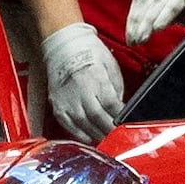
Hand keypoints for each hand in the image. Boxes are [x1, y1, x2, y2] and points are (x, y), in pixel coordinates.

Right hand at [41, 22, 128, 137]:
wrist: (63, 45)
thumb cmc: (89, 53)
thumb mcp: (110, 66)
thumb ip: (116, 89)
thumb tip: (118, 109)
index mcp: (96, 79)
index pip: (112, 105)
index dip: (120, 118)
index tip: (126, 124)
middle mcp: (81, 91)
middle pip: (98, 118)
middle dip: (110, 130)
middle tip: (118, 136)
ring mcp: (67, 100)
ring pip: (84, 125)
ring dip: (97, 134)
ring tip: (106, 138)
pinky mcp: (58, 106)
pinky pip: (69, 126)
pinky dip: (80, 135)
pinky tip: (89, 137)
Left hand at [122, 0, 184, 48]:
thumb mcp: (180, 15)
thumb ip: (162, 18)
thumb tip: (141, 32)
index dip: (133, 18)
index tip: (130, 38)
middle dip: (138, 22)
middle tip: (134, 42)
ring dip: (148, 20)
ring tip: (143, 38)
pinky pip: (177, 0)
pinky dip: (165, 14)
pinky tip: (158, 28)